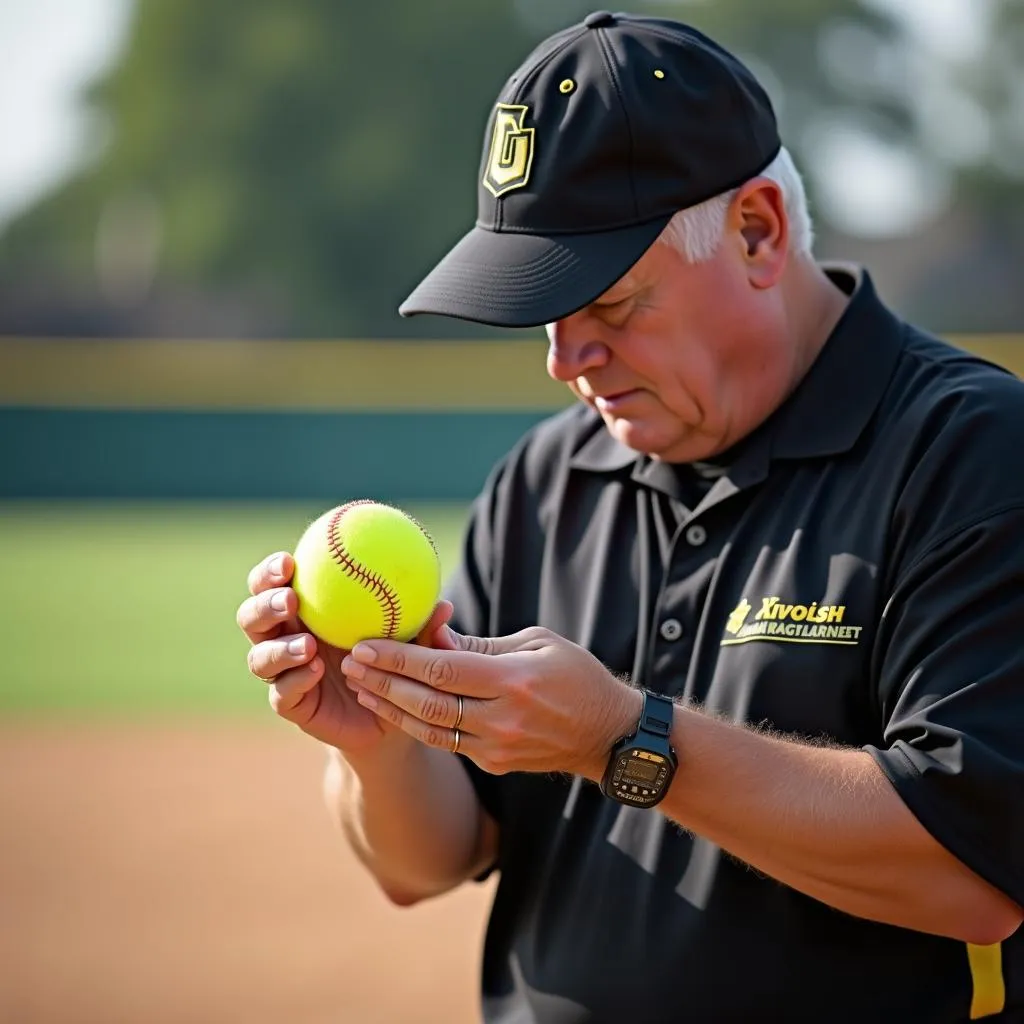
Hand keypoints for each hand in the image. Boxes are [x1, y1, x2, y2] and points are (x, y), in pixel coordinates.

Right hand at [236, 550, 457, 757]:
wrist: (386, 720)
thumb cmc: (393, 665)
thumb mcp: (407, 643)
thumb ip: (419, 625)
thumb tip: (444, 606)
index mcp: (306, 611)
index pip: (274, 583)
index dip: (271, 570)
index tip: (289, 561)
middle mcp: (285, 638)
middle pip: (252, 616)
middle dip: (263, 603)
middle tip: (289, 599)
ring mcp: (284, 673)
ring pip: (259, 657)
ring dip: (278, 647)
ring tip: (306, 645)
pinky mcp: (291, 704)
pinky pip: (281, 692)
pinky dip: (295, 680)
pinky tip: (316, 671)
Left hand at [341, 626, 642, 780]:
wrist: (608, 735)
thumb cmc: (576, 675)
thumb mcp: (538, 642)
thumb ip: (481, 644)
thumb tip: (433, 634)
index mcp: (514, 680)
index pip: (443, 668)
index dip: (399, 657)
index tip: (365, 644)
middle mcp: (502, 718)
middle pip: (427, 702)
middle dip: (383, 682)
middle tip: (349, 663)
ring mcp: (497, 746)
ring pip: (429, 728)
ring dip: (390, 707)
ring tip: (360, 687)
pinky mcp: (493, 763)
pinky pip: (445, 742)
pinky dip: (414, 724)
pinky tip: (391, 708)